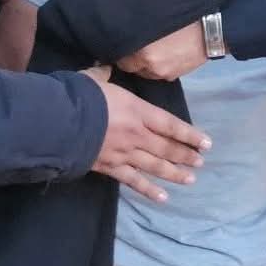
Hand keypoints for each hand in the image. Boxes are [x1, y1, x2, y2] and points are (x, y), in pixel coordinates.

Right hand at [83, 67, 210, 201]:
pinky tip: (163, 198)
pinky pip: (134, 181)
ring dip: (175, 173)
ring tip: (190, 179)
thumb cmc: (79, 98)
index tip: (206, 143)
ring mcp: (125, 154)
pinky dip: (149, 190)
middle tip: (200, 162)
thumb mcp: (94, 79)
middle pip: (168, 148)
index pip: (171, 125)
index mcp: (138, 111)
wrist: (59, 123)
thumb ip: (104, 75)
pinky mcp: (111, 168)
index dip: (190, 135)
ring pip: (156, 167)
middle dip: (186, 155)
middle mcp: (138, 135)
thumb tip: (104, 68)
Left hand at [117, 22, 207, 80]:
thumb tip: (123, 29)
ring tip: (156, 49)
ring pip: (147, 72)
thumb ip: (138, 27)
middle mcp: (151, 67)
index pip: (122, 61)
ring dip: (148, 63)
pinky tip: (167, 54)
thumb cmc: (182, 19)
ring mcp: (164, 73)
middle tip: (141, 45)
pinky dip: (160, 65)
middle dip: (135, 58)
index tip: (127, 44)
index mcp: (143, 53)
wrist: (211, 31)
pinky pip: (161, 73)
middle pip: (133, 68)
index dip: (123, 52)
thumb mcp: (155, 17)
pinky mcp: (175, 76)